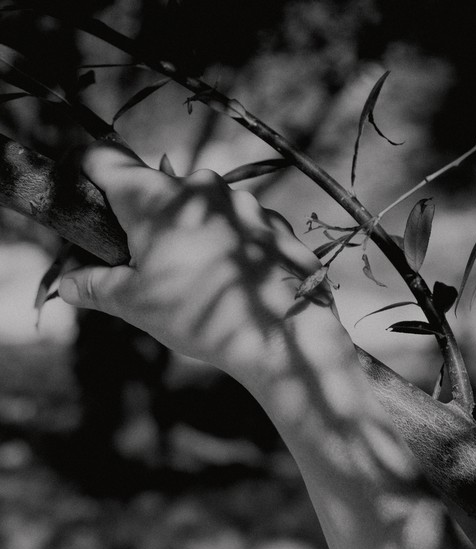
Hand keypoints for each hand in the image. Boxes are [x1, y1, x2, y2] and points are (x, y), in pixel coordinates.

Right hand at [59, 141, 327, 384]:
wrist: (283, 336)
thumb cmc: (199, 316)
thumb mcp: (136, 304)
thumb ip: (96, 286)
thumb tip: (68, 284)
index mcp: (156, 199)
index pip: (106, 160)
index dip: (86, 169)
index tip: (81, 183)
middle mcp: (201, 188)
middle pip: (159, 192)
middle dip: (146, 221)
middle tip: (146, 264)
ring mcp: (244, 204)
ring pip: (204, 211)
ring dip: (193, 235)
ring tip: (198, 283)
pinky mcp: (275, 226)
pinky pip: (242, 229)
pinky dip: (232, 249)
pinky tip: (236, 286)